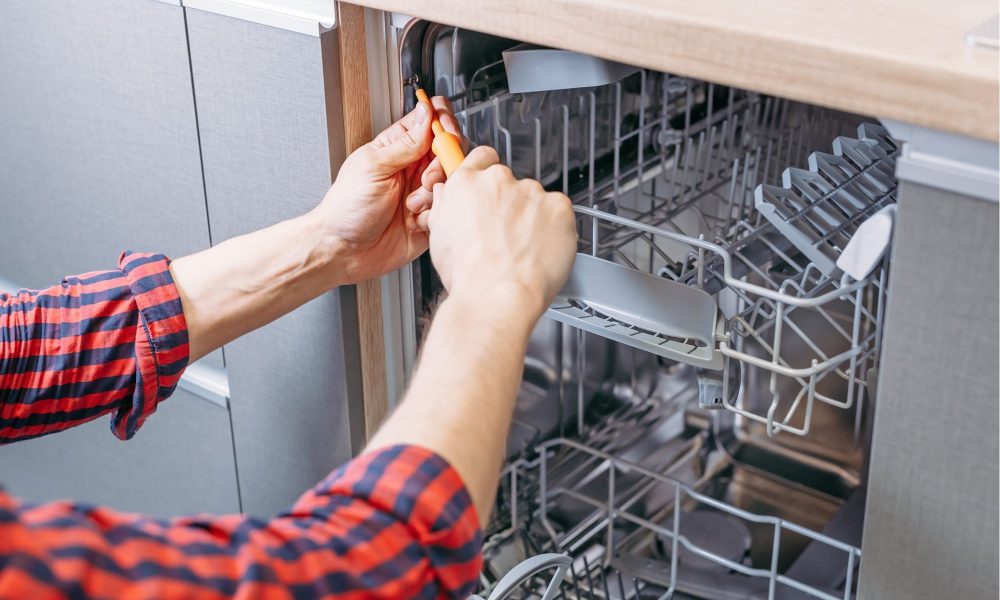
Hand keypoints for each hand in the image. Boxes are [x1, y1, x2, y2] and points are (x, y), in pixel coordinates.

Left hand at [311, 96, 458, 283]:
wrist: (345, 251)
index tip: (444, 135)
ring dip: (434, 193)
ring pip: (452, 181)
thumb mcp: (374, 166)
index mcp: (398, 147)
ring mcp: (423, 192)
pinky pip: (448, 209)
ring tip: (412, 204)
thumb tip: (427, 112)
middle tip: (424, 179)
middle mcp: (414, 167)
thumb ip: (406, 142)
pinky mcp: (430, 217)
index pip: (431, 120)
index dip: (443, 122)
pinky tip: (414, 221)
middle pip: (449, 150)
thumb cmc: (347, 208)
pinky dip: (435, 215)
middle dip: (442, 164)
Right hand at [421, 146, 576, 317]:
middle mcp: (499, 181)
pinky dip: (555, 228)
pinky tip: (541, 249)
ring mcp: (531, 192)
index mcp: (467, 184)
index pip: (482, 158)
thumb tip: (449, 195)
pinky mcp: (558, 206)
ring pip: (536, 200)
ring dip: (533, 218)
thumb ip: (447, 207)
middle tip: (506, 235)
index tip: (492, 188)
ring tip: (523, 250)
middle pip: (510, 183)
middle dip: (511, 204)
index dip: (488, 173)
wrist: (497, 296)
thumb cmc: (469, 275)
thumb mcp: (439, 237)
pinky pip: (559, 212)